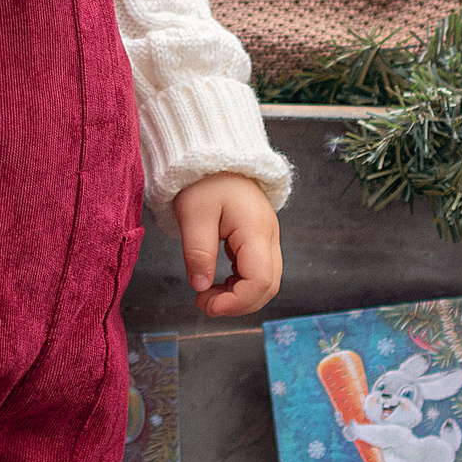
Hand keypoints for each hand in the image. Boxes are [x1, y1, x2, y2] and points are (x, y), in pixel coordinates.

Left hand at [172, 172, 280, 316]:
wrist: (214, 155)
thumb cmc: (204, 180)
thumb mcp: (193, 214)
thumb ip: (198, 253)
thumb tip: (201, 287)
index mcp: (256, 230)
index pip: (260, 280)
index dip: (237, 301)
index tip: (207, 305)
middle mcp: (269, 236)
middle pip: (268, 286)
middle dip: (238, 303)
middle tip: (204, 303)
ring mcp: (266, 237)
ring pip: (265, 280)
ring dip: (239, 296)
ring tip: (207, 295)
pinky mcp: (258, 238)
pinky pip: (257, 270)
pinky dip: (239, 284)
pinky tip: (216, 283)